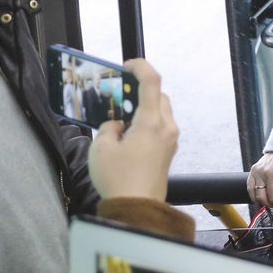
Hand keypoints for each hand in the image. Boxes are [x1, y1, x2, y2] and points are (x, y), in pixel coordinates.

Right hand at [88, 59, 178, 201]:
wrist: (137, 208)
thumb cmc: (118, 178)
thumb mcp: (101, 147)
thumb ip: (109, 126)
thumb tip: (117, 124)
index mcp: (151, 122)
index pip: (152, 82)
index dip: (140, 67)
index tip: (127, 65)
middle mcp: (167, 127)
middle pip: (159, 95)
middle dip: (140, 90)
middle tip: (119, 93)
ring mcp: (171, 139)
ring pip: (161, 111)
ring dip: (144, 107)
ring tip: (121, 115)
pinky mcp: (169, 151)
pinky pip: (161, 126)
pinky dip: (147, 121)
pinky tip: (128, 132)